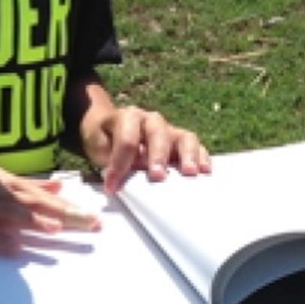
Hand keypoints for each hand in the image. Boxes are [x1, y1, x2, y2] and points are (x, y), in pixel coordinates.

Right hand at [0, 156, 100, 253]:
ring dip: (32, 221)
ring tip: (55, 229)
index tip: (95, 218)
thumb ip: (28, 183)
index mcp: (5, 183)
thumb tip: (59, 186)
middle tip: (90, 225)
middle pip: (34, 204)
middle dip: (62, 215)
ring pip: (9, 213)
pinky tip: (11, 245)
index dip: (69, 207)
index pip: (43, 197)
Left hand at [83, 105, 211, 194]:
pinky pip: (197, 146)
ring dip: (187, 155)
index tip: (112, 186)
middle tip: (158, 176)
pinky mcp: (182, 141)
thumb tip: (121, 179)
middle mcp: (152, 120)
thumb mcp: (99, 148)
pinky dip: (202, 157)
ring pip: (184, 137)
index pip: (127, 140)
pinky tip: (205, 171)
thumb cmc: (106, 140)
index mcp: (128, 117)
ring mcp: (170, 130)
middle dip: (158, 156)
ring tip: (190, 173)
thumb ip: (110, 160)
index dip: (119, 164)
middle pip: (158, 134)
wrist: (111, 129)